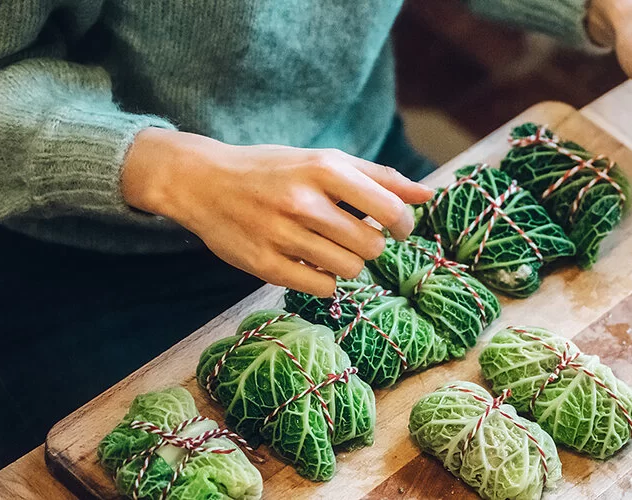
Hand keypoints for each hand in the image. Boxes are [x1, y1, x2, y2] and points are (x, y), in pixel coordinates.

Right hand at [121, 128, 433, 296]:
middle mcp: (303, 201)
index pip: (390, 209)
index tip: (397, 226)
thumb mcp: (324, 161)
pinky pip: (323, 287)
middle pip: (372, 245)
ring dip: (349, 262)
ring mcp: (282, 235)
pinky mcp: (265, 265)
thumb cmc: (275, 170)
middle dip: (372, 243)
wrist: (204, 182)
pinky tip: (311, 261)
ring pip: (351, 269)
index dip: (403, 224)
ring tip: (328, 246)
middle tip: (354, 234)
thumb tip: (428, 195)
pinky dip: (325, 278)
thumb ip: (378, 177)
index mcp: (324, 169)